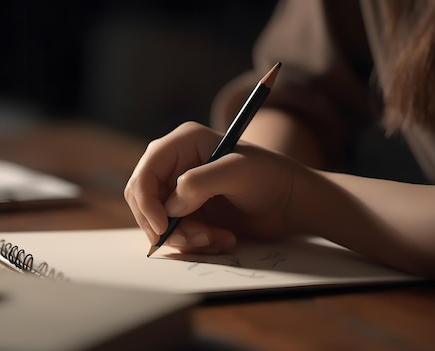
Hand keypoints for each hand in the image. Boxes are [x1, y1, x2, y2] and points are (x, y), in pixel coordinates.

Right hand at [124, 122, 295, 253]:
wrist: (290, 201)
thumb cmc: (270, 176)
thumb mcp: (237, 172)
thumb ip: (200, 182)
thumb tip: (171, 206)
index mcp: (182, 143)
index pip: (145, 173)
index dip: (146, 202)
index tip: (163, 228)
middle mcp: (175, 164)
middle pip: (143, 200)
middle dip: (165, 226)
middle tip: (197, 239)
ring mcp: (180, 190)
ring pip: (158, 222)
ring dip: (185, 237)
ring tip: (217, 239)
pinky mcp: (188, 212)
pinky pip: (175, 233)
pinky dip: (194, 242)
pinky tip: (222, 239)